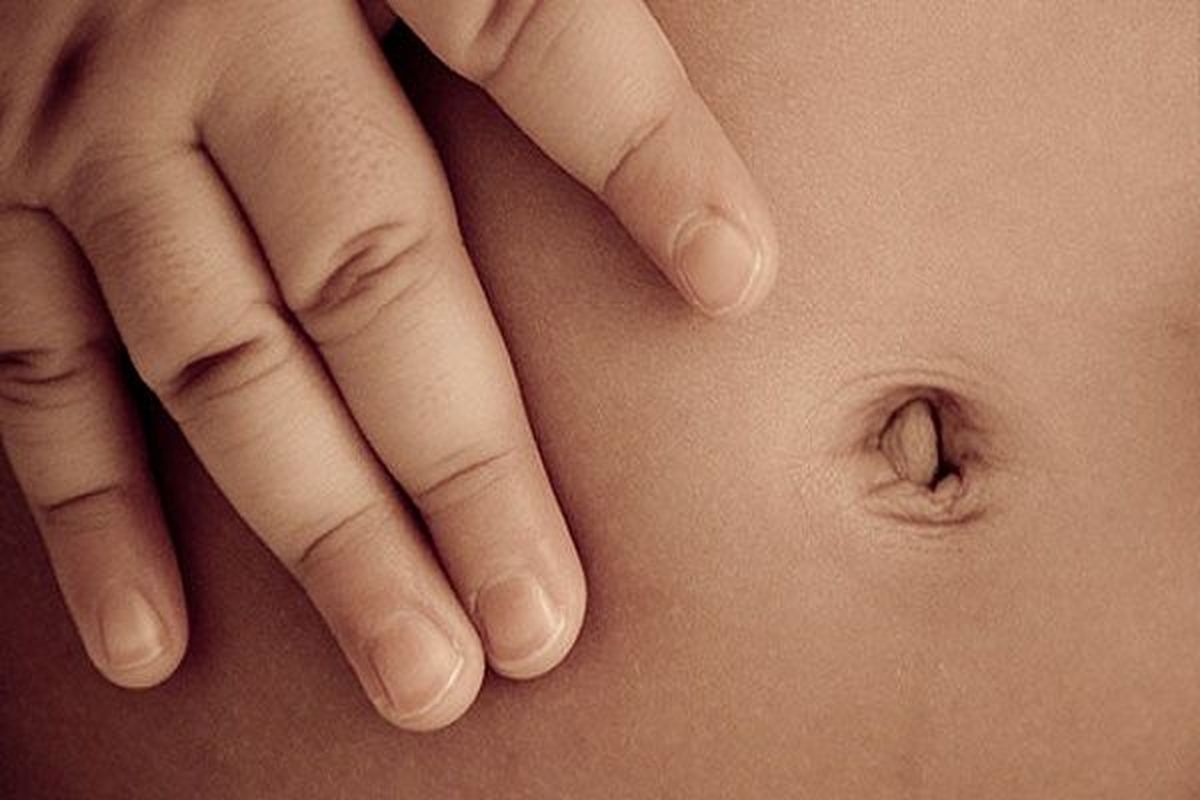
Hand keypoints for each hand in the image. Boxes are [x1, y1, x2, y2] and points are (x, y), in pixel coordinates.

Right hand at [0, 0, 775, 729]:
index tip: (734, 280)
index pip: (523, 29)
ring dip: (323, 533)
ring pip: (217, 359)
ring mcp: (84, 124)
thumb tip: (683, 159)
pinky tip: (158, 644)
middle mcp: (207, 32)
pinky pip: (37, 368)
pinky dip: (96, 513)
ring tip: (420, 677)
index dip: (637, 152)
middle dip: (462, 466)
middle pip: (366, 270)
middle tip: (539, 627)